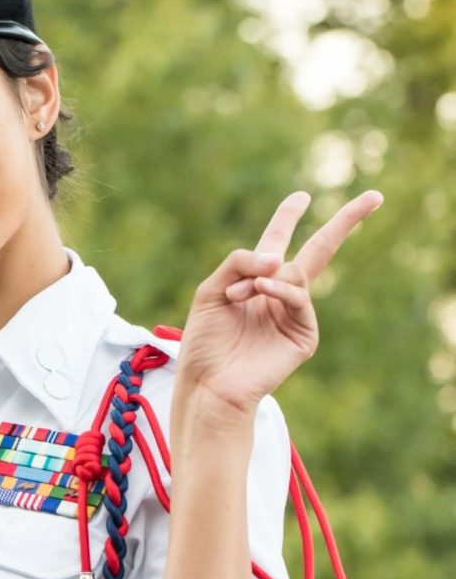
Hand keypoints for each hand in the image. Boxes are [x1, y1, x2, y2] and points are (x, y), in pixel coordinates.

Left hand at [175, 189, 382, 415]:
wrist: (208, 382)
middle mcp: (279, 295)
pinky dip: (279, 291)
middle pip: (319, 250)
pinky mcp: (303, 335)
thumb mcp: (211, 290)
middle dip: (345, 222)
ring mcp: (294, 314)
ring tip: (238, 295)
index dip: (288, 217)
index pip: (277, 241)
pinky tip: (260, 293)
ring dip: (263, 279)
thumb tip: (277, 257)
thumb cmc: (205, 341)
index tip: (301, 196)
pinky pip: (298, 298)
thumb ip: (239, 263)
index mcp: (255, 281)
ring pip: (296, 273)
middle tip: (373, 196)